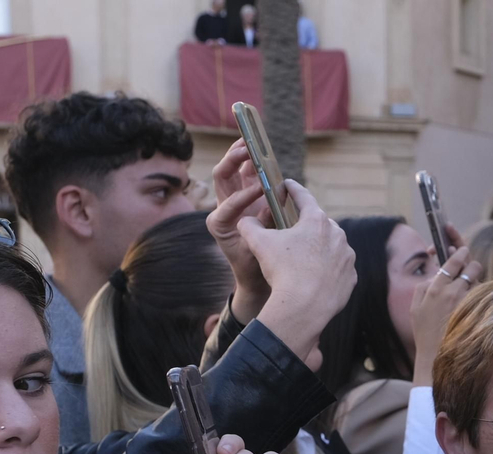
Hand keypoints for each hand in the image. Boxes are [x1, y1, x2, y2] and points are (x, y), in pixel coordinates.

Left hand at [206, 140, 274, 321]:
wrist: (253, 276)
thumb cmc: (253, 266)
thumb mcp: (257, 249)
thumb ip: (263, 224)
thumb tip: (273, 198)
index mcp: (219, 223)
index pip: (230, 203)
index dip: (245, 196)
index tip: (262, 191)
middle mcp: (222, 208)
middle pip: (222, 176)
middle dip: (232, 160)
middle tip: (247, 148)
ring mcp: (232, 200)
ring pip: (231, 170)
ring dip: (238, 153)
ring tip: (250, 138)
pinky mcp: (244, 197)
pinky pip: (245, 173)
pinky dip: (251, 160)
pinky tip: (259, 148)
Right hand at [239, 182, 356, 359]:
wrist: (304, 307)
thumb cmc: (282, 271)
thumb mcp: (259, 244)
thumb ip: (249, 226)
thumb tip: (244, 220)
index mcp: (316, 221)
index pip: (304, 197)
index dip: (293, 189)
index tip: (287, 185)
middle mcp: (337, 235)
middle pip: (320, 223)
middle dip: (307, 225)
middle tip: (294, 231)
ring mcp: (347, 257)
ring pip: (332, 246)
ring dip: (320, 248)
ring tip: (304, 259)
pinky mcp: (351, 277)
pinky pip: (338, 269)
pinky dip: (328, 270)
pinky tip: (316, 277)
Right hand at [411, 245, 483, 384]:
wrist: (435, 356)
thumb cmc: (424, 332)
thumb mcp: (415, 308)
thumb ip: (423, 287)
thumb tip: (435, 274)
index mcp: (435, 289)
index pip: (452, 262)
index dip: (459, 253)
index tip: (462, 249)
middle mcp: (452, 292)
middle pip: (471, 267)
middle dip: (473, 265)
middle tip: (470, 268)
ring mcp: (466, 303)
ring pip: (480, 281)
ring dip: (477, 281)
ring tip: (471, 287)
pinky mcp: (477, 313)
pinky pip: (483, 296)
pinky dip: (481, 296)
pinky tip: (476, 303)